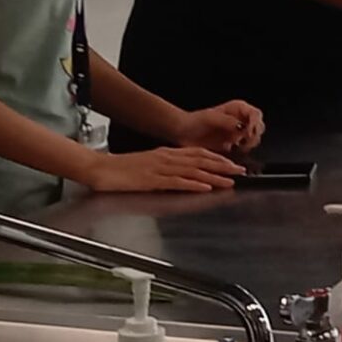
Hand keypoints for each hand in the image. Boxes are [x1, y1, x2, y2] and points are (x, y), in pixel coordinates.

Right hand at [82, 147, 245, 192]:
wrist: (100, 168)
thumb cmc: (121, 169)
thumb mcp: (148, 164)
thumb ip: (165, 167)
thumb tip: (181, 172)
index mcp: (167, 153)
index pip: (198, 154)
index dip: (217, 158)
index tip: (232, 164)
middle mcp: (167, 158)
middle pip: (201, 160)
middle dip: (223, 166)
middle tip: (241, 170)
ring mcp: (160, 168)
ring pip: (194, 171)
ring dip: (214, 176)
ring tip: (230, 180)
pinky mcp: (152, 180)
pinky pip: (177, 182)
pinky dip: (194, 184)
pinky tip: (206, 187)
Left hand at [173, 100, 264, 152]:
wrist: (182, 133)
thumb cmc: (194, 121)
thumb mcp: (211, 117)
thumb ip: (228, 121)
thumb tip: (242, 127)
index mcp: (238, 109)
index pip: (256, 114)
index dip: (255, 123)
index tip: (248, 132)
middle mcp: (240, 120)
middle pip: (259, 128)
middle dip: (254, 136)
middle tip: (244, 141)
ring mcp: (237, 134)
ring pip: (253, 140)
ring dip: (248, 145)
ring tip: (236, 146)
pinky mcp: (232, 146)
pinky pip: (243, 150)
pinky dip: (241, 153)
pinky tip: (232, 151)